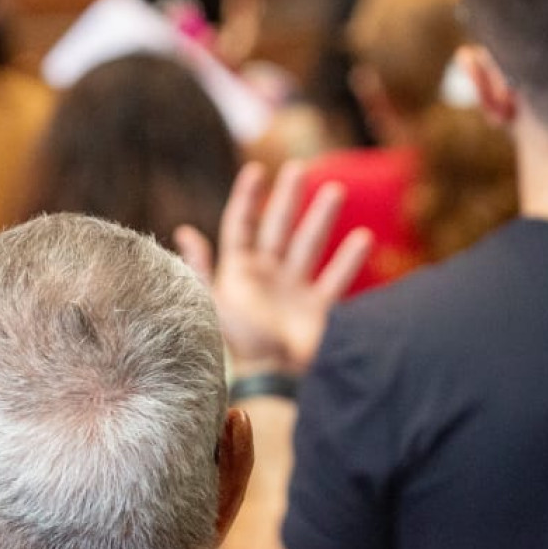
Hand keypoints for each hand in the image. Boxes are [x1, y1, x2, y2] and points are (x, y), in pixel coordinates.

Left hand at [175, 161, 373, 374]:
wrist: (276, 379)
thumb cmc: (243, 342)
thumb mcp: (214, 302)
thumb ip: (199, 268)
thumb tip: (184, 230)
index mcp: (239, 273)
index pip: (240, 226)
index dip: (246, 198)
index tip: (257, 170)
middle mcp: (267, 278)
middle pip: (277, 228)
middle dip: (288, 198)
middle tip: (299, 169)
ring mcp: (294, 292)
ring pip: (309, 246)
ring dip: (321, 219)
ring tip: (335, 191)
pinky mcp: (318, 310)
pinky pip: (335, 279)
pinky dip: (348, 260)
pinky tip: (363, 237)